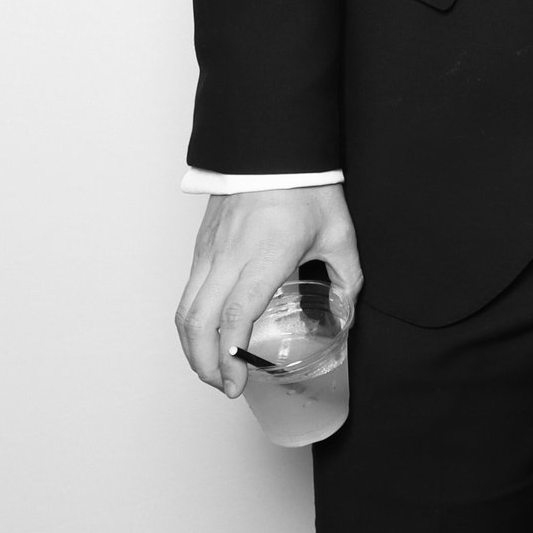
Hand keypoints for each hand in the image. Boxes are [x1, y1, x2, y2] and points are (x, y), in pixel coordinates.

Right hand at [175, 185, 361, 397]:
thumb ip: (348, 277)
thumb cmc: (306, 186)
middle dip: (205, 366)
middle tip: (226, 387)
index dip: (229, 357)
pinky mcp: (201, 246)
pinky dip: (191, 324)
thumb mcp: (340, 233)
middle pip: (197, 324)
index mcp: (264, 257)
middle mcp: (228, 258)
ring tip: (214, 370)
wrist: (272, 145)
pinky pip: (187, 293)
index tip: (238, 382)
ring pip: (184, 311)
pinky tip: (209, 336)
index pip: (235, 317)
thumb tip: (348, 310)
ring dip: (193, 349)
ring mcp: (209, 252)